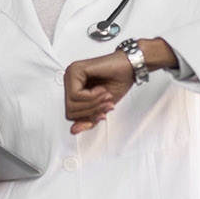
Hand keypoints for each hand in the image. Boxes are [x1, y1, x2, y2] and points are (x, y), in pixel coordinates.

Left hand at [64, 38, 180, 134]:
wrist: (130, 67)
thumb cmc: (118, 82)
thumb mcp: (102, 108)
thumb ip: (88, 119)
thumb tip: (73, 131)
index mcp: (74, 88)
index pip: (70, 114)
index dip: (88, 118)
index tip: (103, 113)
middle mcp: (69, 80)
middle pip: (69, 111)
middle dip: (91, 111)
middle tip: (107, 103)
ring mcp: (70, 73)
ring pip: (72, 104)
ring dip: (93, 103)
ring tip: (106, 95)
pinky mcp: (75, 70)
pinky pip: (76, 94)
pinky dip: (92, 96)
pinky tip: (101, 89)